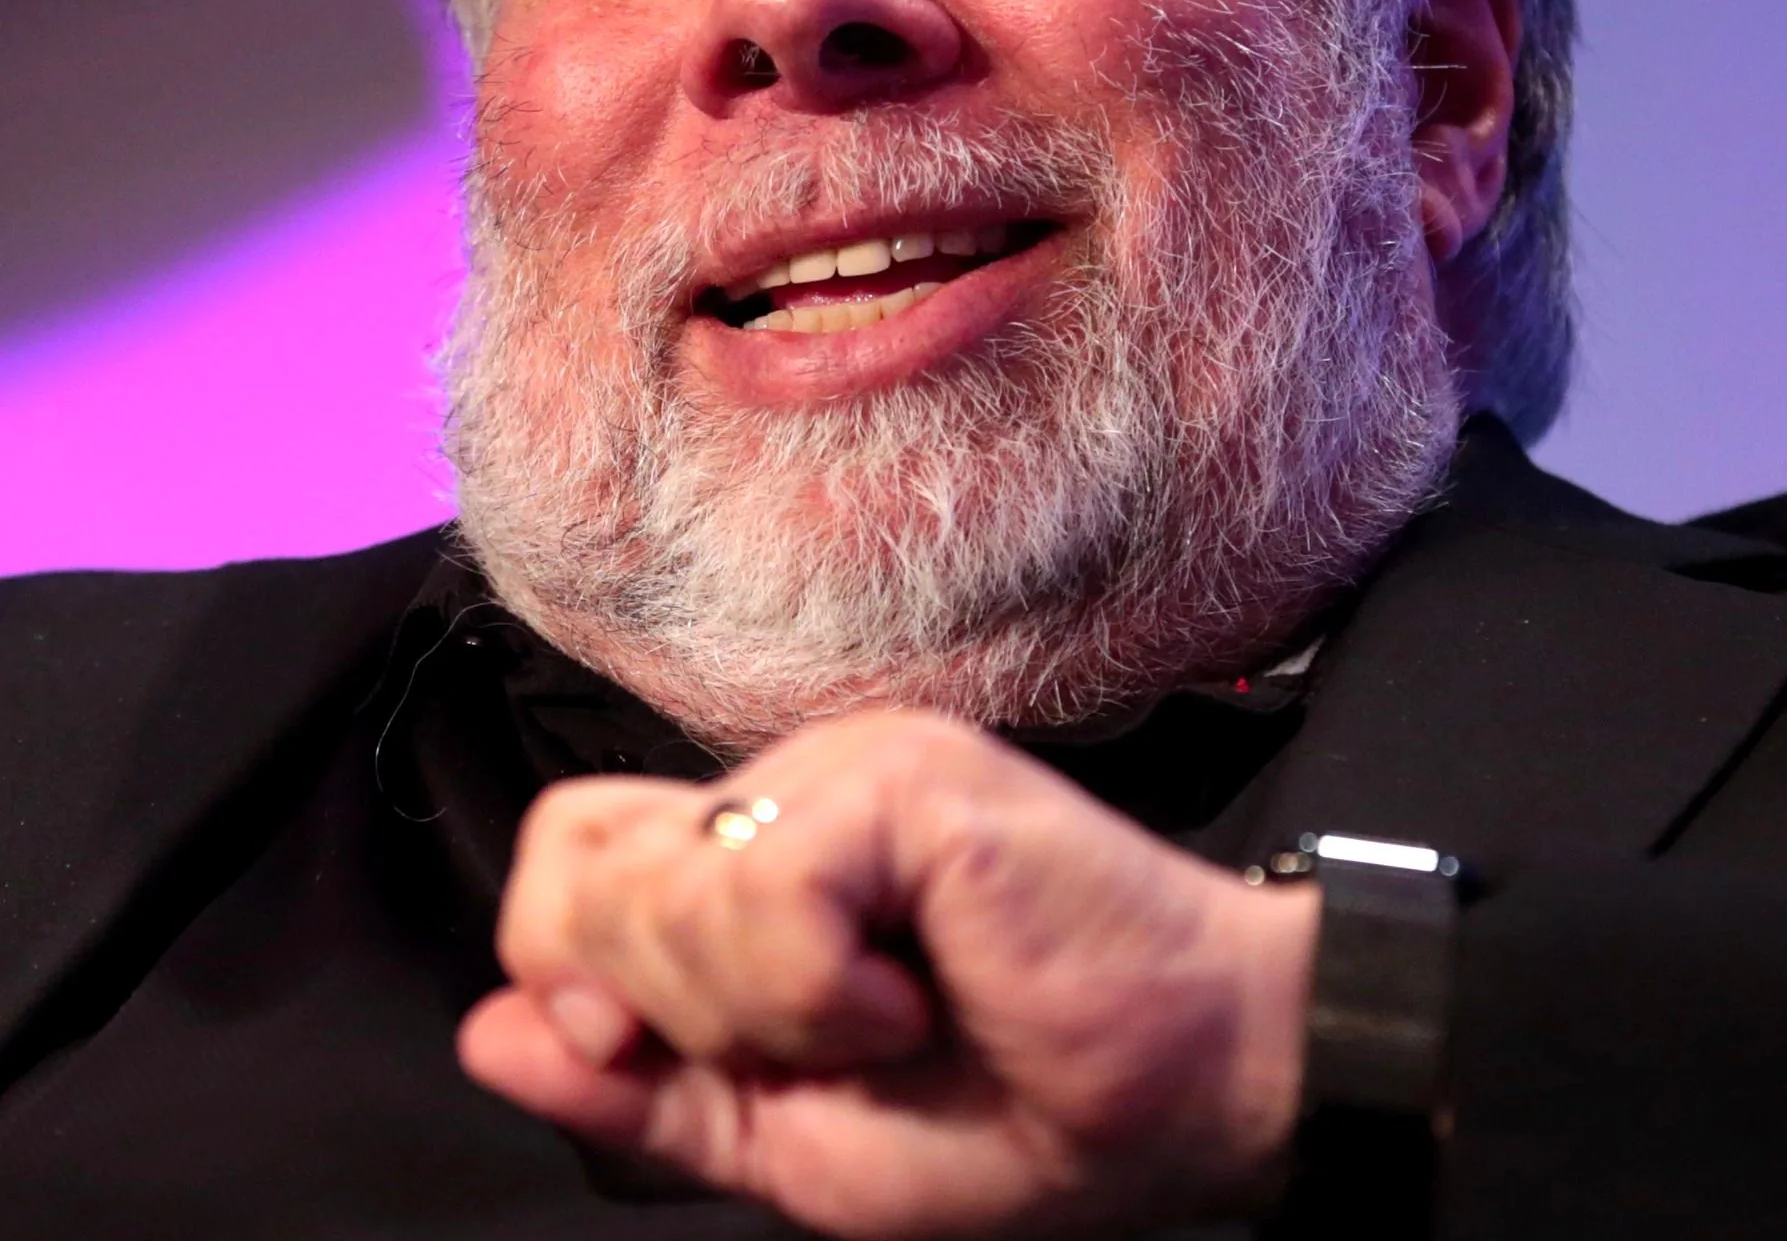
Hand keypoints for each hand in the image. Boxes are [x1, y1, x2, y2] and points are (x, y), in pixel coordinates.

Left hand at [458, 709, 1318, 1238]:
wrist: (1189, 1090)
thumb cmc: (1011, 1114)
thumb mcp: (792, 1137)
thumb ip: (641, 1087)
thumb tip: (484, 1029)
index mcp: (758, 851)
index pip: (568, 848)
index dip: (568, 961)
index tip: (655, 1054)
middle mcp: (789, 783)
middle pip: (582, 860)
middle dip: (665, 1004)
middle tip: (803, 1039)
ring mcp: (846, 763)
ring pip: (666, 886)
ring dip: (761, 1011)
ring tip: (884, 1016)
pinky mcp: (905, 775)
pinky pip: (768, 889)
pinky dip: (821, 991)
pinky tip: (916, 991)